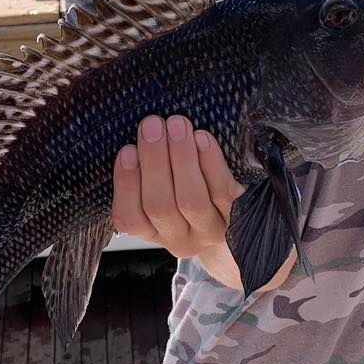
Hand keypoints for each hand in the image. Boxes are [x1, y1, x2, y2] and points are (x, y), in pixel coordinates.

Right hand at [113, 115, 244, 259]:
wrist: (237, 213)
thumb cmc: (187, 190)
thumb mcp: (160, 190)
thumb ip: (145, 172)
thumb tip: (140, 136)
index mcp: (152, 232)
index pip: (130, 218)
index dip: (126, 185)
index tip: (127, 150)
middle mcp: (179, 238)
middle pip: (160, 206)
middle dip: (153, 162)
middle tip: (152, 124)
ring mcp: (210, 231)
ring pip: (191, 200)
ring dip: (181, 158)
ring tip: (177, 124)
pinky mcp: (237, 218)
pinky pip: (222, 191)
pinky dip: (210, 163)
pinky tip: (202, 138)